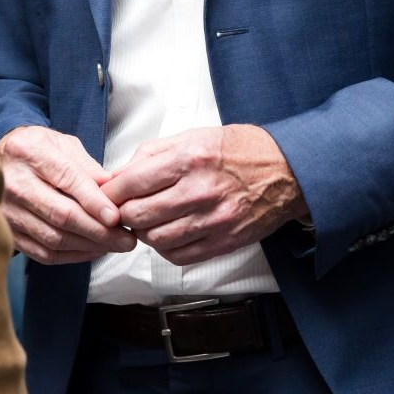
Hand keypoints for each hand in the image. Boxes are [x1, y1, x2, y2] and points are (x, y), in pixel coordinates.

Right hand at [0, 126, 136, 264]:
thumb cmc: (34, 151)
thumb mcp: (61, 144)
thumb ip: (87, 167)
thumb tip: (112, 190)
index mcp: (29, 152)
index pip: (66, 179)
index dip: (93, 201)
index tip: (116, 217)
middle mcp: (14, 183)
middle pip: (61, 214)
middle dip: (99, 231)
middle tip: (126, 239)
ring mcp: (7, 212)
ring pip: (54, 238)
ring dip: (89, 246)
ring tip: (114, 245)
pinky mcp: (8, 233)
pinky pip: (43, 253)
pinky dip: (71, 256)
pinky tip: (91, 250)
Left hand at [99, 125, 306, 266]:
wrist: (286, 171)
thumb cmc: (238, 150)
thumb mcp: (192, 137)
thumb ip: (150, 155)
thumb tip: (117, 176)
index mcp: (188, 159)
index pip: (130, 184)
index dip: (110, 193)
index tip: (106, 195)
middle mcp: (199, 191)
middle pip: (137, 215)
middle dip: (123, 214)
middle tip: (124, 209)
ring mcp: (212, 220)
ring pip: (155, 239)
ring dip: (144, 232)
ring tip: (148, 220)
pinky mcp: (224, 242)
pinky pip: (179, 256)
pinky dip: (166, 248)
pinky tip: (169, 234)